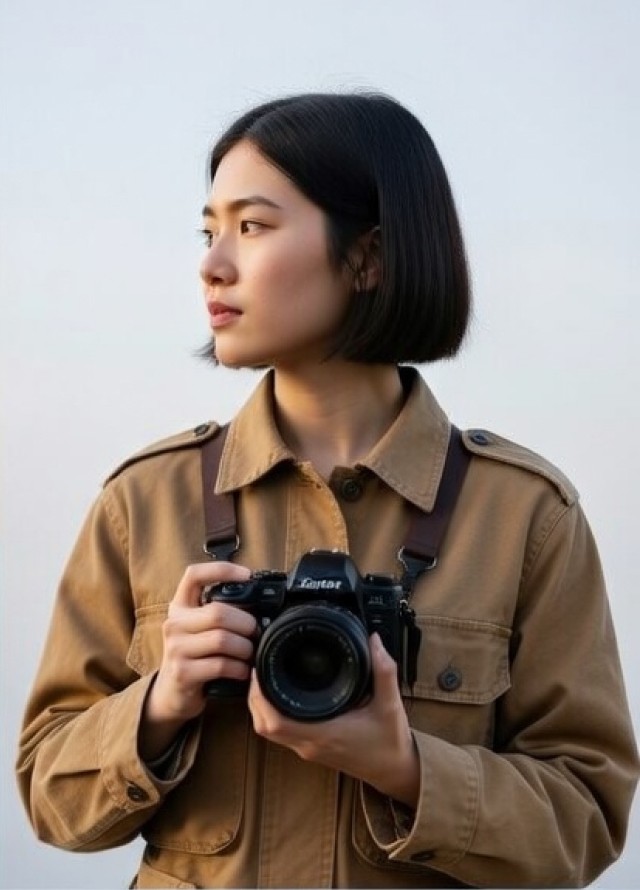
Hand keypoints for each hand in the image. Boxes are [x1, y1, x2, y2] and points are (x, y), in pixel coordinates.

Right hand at [139, 561, 254, 760]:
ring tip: (251, 654)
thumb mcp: (201, 628)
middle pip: (218, 612)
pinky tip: (243, 671)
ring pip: (222, 639)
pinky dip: (239, 668)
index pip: (194, 575)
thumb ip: (221, 612)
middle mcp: (174, 623)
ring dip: (245, 648)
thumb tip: (262, 603)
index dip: (222, 570)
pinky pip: (221, 665)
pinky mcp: (182, 673)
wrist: (173, 692)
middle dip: (246, 624)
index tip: (248, 575)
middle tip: (257, 633)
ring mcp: (175, 648)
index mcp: (180, 606)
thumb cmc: (196, 655)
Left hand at [248, 633, 419, 806]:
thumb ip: (384, 671)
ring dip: (261, 707)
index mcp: (324, 734)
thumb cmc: (390, 742)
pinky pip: (282, 732)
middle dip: (254, 698)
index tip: (259, 669)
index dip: (260, 697)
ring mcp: (309, 749)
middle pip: (264, 726)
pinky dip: (273, 714)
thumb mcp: (391, 704)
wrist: (394, 770)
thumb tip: (375, 641)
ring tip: (264, 677)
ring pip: (270, 731)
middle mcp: (310, 744)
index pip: (276, 722)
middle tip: (258, 668)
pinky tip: (281, 694)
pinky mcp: (312, 748)